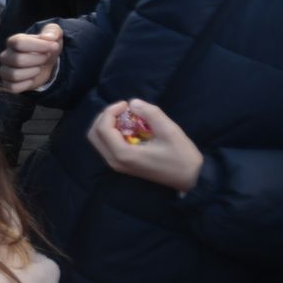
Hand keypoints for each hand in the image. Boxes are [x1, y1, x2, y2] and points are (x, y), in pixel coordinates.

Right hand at [0, 23, 62, 93]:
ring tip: (38, 68)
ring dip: (33, 72)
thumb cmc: (46, 48)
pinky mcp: (8, 83)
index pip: (19, 43)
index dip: (39, 46)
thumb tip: (49, 38)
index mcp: (14, 41)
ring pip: (15, 75)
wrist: (46, 63)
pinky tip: (32, 79)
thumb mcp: (53, 35)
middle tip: (45, 58)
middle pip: (18, 60)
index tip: (53, 46)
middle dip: (38, 60)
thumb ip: (53, 31)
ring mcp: (5, 70)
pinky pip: (13, 87)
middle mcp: (6, 56)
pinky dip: (26, 84)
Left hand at [86, 99, 203, 192]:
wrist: (189, 179)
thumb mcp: (170, 131)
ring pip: (98, 140)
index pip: (102, 129)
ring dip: (108, 124)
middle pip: (94, 134)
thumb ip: (151, 114)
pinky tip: (129, 126)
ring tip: (127, 116)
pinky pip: (107, 145)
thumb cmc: (182, 156)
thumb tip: (133, 103)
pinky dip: (112, 133)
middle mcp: (114, 161)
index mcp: (123, 154)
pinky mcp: (121, 164)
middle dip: (105, 117)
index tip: (127, 104)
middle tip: (124, 109)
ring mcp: (116, 164)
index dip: (110, 111)